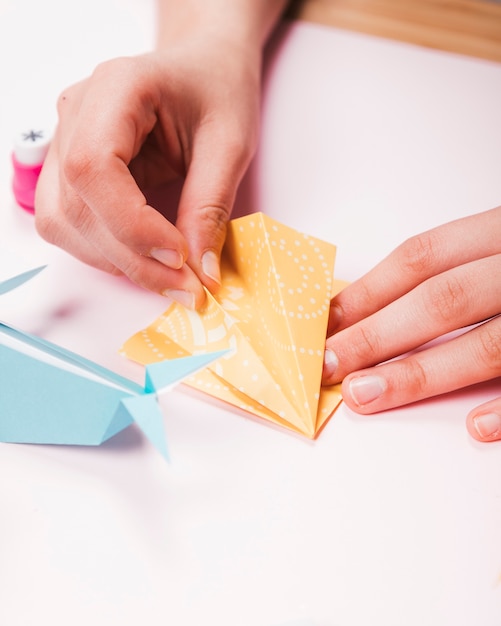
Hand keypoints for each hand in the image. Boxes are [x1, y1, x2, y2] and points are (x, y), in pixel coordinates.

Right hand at [34, 35, 260, 307]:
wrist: (201, 68)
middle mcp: (76, 113)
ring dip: (116, 262)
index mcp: (116, 88)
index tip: (179, 256)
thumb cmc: (216, 90)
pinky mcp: (70, 169)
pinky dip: (106, 253)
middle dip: (133, 259)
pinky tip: (146, 259)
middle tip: (187, 287)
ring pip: (63, 223)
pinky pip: (69, 224)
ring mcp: (65, 141)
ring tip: (172, 277)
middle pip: (76, 204)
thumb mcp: (230, 143)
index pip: (94, 167)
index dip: (132, 225)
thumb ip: (210, 206)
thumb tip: (200, 273)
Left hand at [322, 206, 500, 441]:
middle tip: (328, 364)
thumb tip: (378, 304)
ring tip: (368, 395)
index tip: (323, 321)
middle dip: (379, 334)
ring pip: (492, 343)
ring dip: (423, 373)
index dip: (370, 289)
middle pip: (445, 297)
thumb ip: (462, 267)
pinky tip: (476, 428)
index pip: (424, 256)